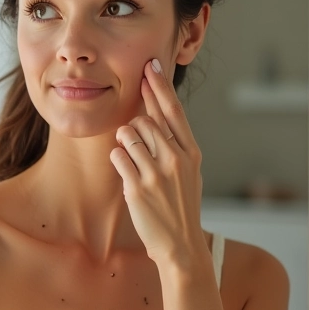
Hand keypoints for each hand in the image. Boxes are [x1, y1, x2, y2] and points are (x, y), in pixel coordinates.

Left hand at [109, 59, 210, 273]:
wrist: (180, 244)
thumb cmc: (181, 205)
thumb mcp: (187, 171)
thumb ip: (174, 143)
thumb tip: (154, 112)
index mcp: (191, 152)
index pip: (173, 110)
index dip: (159, 86)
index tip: (150, 65)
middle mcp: (176, 158)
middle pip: (145, 120)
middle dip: (135, 128)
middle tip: (139, 148)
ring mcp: (157, 173)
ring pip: (128, 135)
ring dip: (125, 144)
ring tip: (136, 164)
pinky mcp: (137, 187)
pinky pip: (117, 156)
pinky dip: (118, 160)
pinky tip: (127, 173)